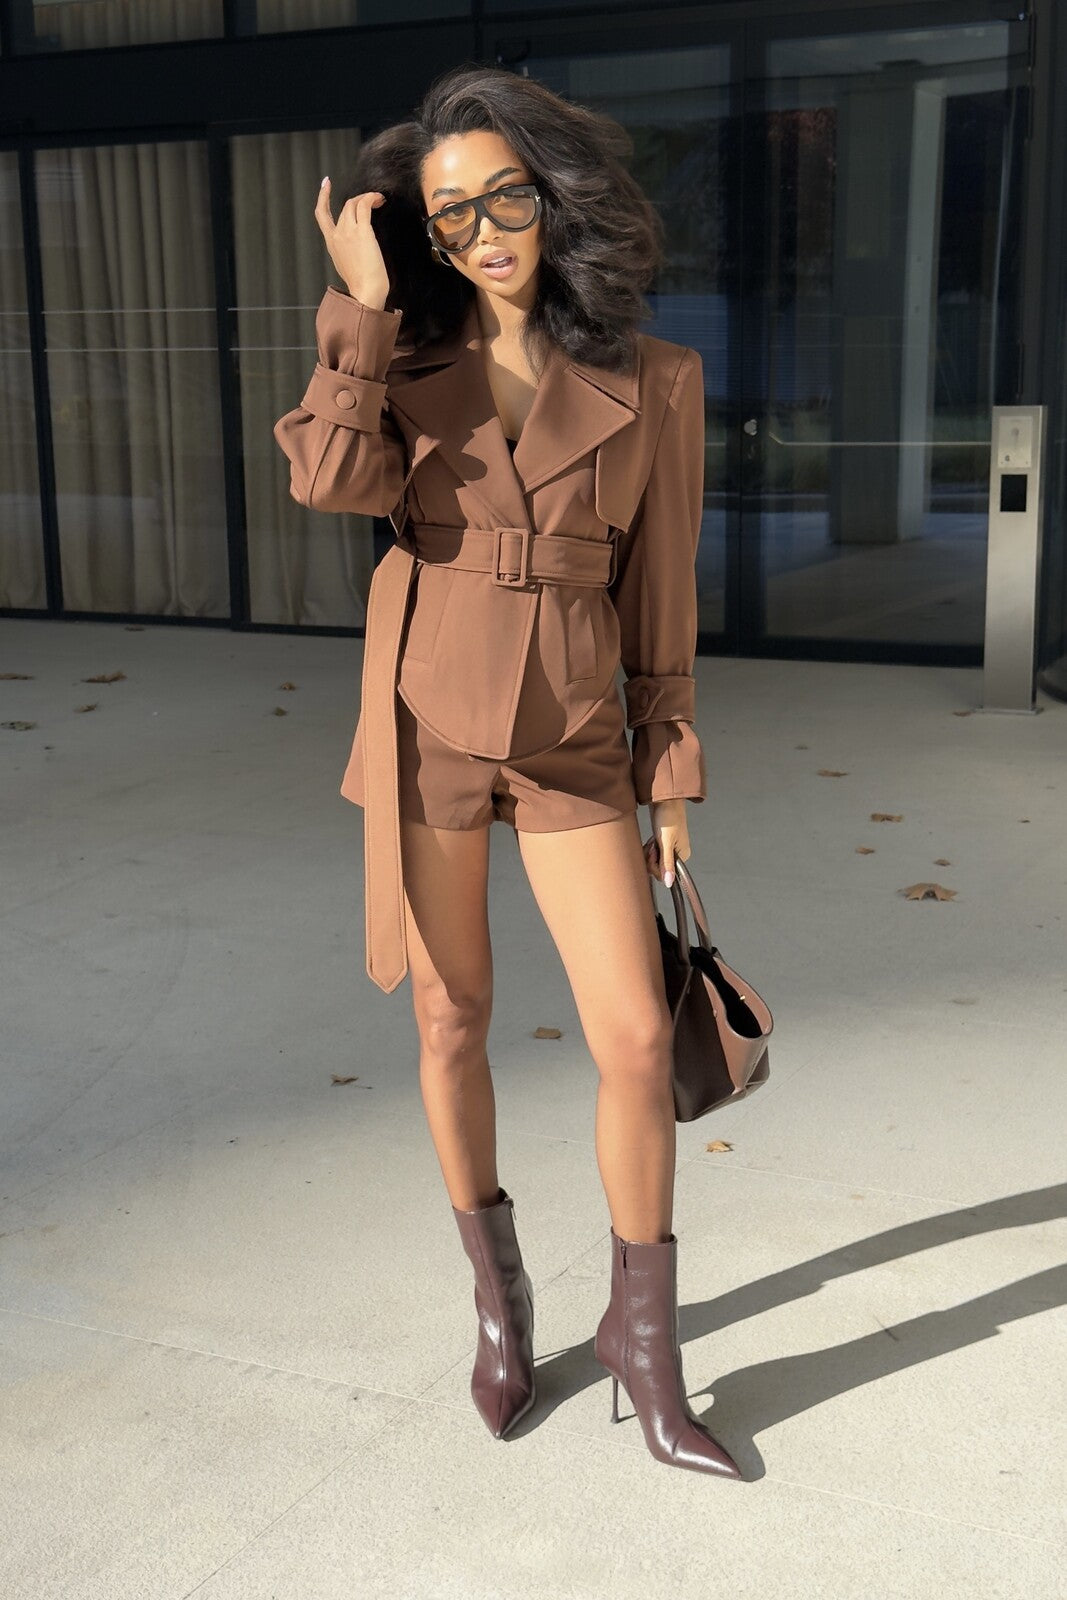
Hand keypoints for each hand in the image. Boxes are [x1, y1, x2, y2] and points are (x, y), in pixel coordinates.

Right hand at [315, 177, 390, 309]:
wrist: (365, 292)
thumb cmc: (362, 286)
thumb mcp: (348, 267)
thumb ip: (348, 253)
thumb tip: (359, 248)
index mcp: (332, 244)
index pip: (322, 215)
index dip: (322, 197)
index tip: (326, 184)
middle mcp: (337, 235)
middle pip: (344, 207)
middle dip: (358, 199)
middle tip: (371, 200)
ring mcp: (348, 232)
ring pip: (353, 203)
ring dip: (366, 198)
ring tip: (378, 201)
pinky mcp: (362, 231)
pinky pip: (364, 205)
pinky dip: (372, 198)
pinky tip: (379, 199)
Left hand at [644, 798, 691, 888]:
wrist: (665, 798)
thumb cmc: (668, 816)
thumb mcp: (665, 842)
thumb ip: (666, 864)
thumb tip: (669, 883)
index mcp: (683, 855)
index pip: (666, 873)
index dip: (656, 866)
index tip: (654, 853)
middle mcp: (678, 853)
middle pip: (658, 867)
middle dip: (651, 858)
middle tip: (652, 845)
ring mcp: (670, 847)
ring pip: (654, 859)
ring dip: (649, 852)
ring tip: (652, 840)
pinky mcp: (663, 841)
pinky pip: (653, 851)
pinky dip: (649, 847)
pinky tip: (651, 839)